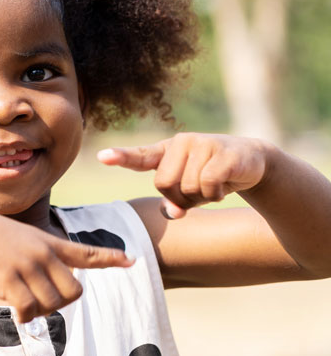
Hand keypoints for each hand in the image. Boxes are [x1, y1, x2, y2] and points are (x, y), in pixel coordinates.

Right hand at [0, 206, 133, 321]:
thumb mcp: (19, 239)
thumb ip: (39, 258)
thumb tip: (49, 293)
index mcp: (47, 242)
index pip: (85, 251)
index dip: (109, 257)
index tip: (131, 260)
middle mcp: (43, 253)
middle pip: (73, 292)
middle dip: (60, 302)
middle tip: (37, 300)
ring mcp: (26, 265)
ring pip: (52, 304)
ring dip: (37, 311)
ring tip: (19, 301)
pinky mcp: (8, 279)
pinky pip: (29, 311)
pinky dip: (24, 317)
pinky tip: (14, 310)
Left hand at [97, 133, 269, 218]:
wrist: (252, 162)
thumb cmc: (212, 176)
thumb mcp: (189, 189)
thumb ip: (174, 201)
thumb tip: (173, 212)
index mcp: (167, 150)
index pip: (140, 155)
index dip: (121, 157)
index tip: (103, 157)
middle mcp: (181, 142)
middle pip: (163, 184)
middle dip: (180, 197)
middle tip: (197, 191)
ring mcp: (202, 144)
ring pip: (187, 187)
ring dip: (202, 196)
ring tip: (213, 185)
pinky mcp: (222, 152)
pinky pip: (207, 185)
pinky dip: (215, 194)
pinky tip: (224, 185)